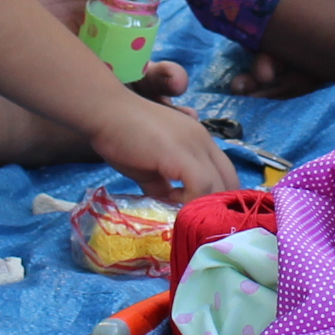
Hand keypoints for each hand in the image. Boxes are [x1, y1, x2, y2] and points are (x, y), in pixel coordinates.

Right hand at [91, 97, 232, 205]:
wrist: (105, 112)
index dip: (218, 199)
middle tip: (194, 223)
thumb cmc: (123, 136)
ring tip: (183, 218)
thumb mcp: (149, 168)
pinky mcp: (181, 153)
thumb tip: (170, 208)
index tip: (199, 216)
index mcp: (200, 142)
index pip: (226, 174)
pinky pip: (201, 185)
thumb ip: (164, 187)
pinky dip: (193, 203)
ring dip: (205, 208)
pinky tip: (174, 209)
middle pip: (229, 181)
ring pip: (219, 185)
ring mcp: (195, 145)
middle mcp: (204, 141)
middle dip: (216, 207)